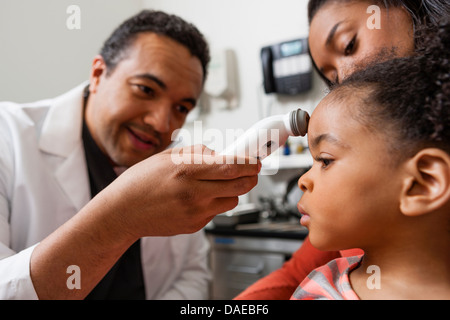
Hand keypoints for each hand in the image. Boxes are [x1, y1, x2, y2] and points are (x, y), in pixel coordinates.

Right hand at [101, 145, 260, 236]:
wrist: (122, 212)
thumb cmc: (140, 182)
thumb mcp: (167, 157)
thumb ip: (197, 153)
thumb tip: (220, 153)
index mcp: (187, 170)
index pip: (232, 166)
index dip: (250, 163)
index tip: (255, 160)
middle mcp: (194, 193)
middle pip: (240, 185)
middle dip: (250, 177)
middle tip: (249, 171)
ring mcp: (195, 212)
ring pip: (232, 200)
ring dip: (232, 190)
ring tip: (216, 184)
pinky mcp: (194, 226)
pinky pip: (216, 212)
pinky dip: (214, 202)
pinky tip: (197, 198)